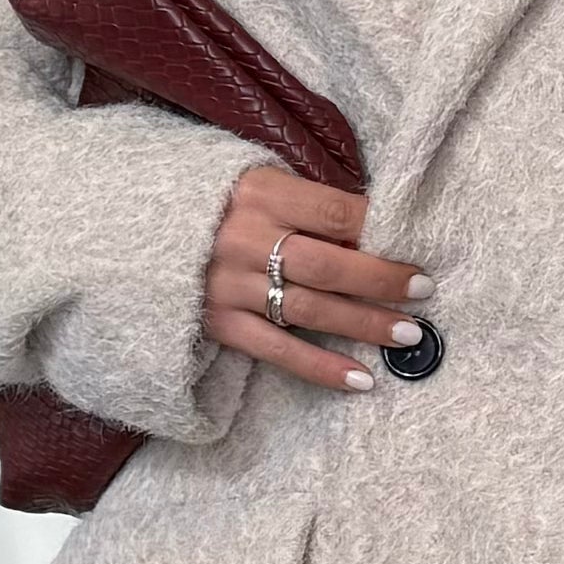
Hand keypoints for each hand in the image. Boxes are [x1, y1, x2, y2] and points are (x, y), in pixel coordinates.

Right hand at [202, 162, 432, 391]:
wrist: (140, 234)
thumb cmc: (220, 205)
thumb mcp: (259, 184)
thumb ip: (309, 203)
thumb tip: (376, 233)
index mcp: (260, 193)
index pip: (335, 212)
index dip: (380, 230)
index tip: (415, 245)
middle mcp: (245, 239)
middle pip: (330, 266)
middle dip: (382, 281)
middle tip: (423, 291)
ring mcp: (230, 286)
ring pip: (312, 310)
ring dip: (366, 324)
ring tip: (408, 334)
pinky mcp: (221, 324)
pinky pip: (279, 350)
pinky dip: (322, 368)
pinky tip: (361, 380)